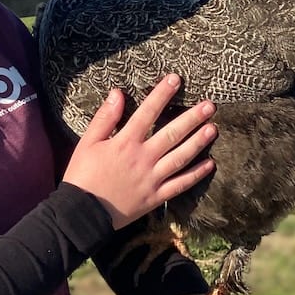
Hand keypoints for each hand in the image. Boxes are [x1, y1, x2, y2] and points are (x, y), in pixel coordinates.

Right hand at [61, 75, 215, 229]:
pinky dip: (196, 175)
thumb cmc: (82, 176)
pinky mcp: (155, 197)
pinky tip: (209, 164)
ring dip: (198, 143)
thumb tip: (117, 93)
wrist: (82, 214)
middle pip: (171, 134)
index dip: (162, 94)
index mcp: (125, 143)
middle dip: (192, 118)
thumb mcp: (87, 143)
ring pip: (180, 158)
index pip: (147, 112)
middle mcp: (142, 159)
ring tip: (213, 129)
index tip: (175, 79)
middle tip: (210, 106)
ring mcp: (151, 179)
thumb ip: (104, 118)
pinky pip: (180, 185)